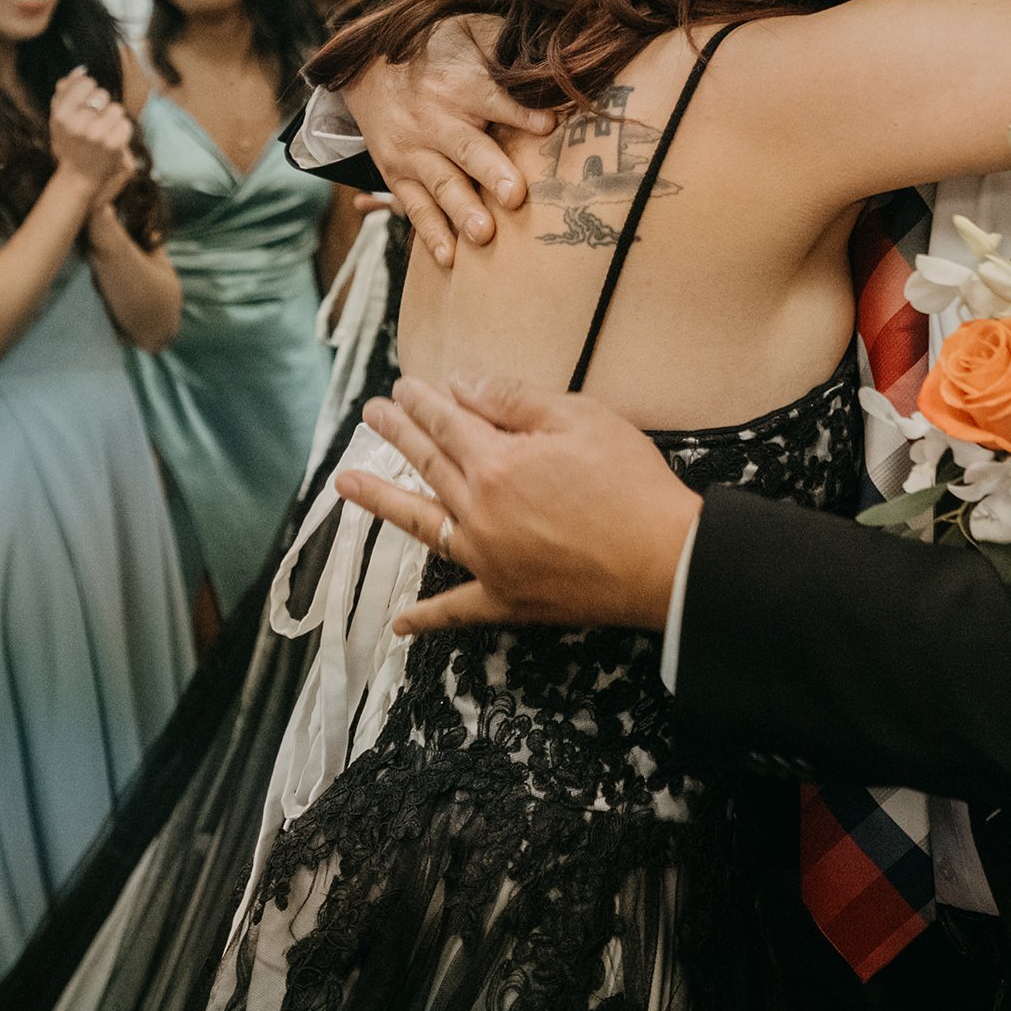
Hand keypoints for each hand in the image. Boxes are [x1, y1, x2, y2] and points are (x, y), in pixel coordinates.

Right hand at [49, 68, 133, 196]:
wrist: (79, 176)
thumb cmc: (70, 142)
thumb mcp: (59, 118)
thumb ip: (65, 91)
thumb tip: (81, 69)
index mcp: (61, 115)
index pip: (86, 82)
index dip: (89, 90)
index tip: (85, 103)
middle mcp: (77, 124)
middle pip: (102, 94)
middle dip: (101, 104)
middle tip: (94, 120)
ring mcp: (96, 136)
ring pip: (116, 108)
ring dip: (113, 117)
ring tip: (103, 130)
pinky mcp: (114, 146)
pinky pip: (126, 124)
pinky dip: (122, 130)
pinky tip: (112, 139)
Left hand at [335, 375, 699, 635]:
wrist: (664, 559)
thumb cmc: (631, 484)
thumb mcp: (582, 418)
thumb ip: (515, 400)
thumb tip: (463, 387)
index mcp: (495, 464)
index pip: (447, 423)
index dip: (423, 402)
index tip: (402, 388)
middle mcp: (479, 511)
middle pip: (428, 464)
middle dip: (397, 435)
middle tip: (371, 414)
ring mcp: (487, 559)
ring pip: (422, 525)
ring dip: (383, 502)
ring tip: (346, 484)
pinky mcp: (507, 599)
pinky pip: (457, 610)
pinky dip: (427, 618)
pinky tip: (398, 623)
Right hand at [339, 16, 553, 267]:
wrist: (365, 67)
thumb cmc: (434, 50)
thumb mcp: (466, 31)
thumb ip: (503, 43)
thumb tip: (551, 52)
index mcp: (459, 84)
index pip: (494, 98)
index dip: (521, 112)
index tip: (549, 124)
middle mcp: (435, 120)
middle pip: (467, 148)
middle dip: (491, 173)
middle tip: (515, 196)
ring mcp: (414, 152)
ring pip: (441, 184)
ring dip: (462, 211)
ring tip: (483, 235)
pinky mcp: (398, 175)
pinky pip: (414, 207)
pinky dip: (430, 233)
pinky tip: (448, 259)